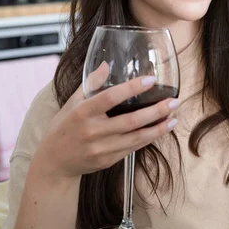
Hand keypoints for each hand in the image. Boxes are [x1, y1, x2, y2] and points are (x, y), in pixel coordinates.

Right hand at [33, 62, 179, 179]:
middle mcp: (92, 131)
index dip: (132, 88)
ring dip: (158, 128)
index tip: (150, 80)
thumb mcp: (72, 103)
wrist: (54, 163)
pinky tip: (161, 129)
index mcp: (82, 113)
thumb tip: (106, 64)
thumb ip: (90, 84)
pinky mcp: (108, 160)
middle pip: (130, 121)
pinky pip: (133, 148)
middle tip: (174, 101)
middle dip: (156, 111)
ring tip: (174, 117)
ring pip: (136, 138)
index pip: (110, 97)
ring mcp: (101, 148)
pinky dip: (149, 138)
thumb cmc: (63, 128)